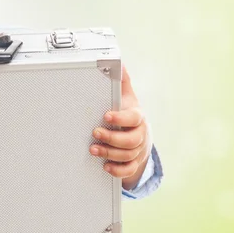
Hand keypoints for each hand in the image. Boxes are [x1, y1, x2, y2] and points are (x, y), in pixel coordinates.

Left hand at [89, 65, 150, 189]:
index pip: (133, 118)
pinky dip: (117, 170)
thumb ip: (122, 81)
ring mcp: (138, 150)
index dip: (120, 119)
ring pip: (127, 155)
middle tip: (95, 133)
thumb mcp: (126, 96)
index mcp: (137, 117)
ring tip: (93, 149)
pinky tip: (105, 166)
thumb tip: (119, 62)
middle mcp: (139, 134)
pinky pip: (128, 170)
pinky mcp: (134, 162)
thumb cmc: (129, 113)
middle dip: (112, 138)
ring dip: (109, 153)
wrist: (140, 134)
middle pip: (131, 140)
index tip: (106, 116)